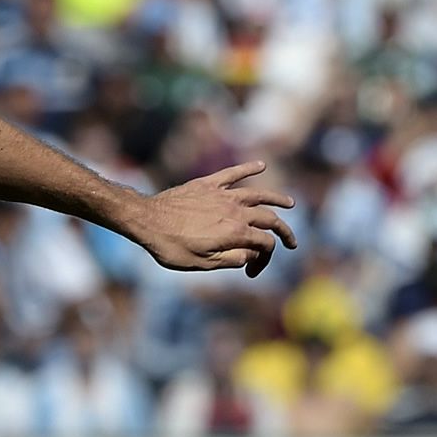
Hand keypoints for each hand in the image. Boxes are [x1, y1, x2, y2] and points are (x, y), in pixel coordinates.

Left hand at [128, 162, 297, 277]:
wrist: (146, 220)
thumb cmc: (170, 247)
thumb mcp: (201, 263)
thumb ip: (230, 259)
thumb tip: (250, 256)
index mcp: (236, 233)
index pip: (265, 244)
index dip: (264, 260)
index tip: (252, 271)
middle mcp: (235, 211)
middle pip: (269, 219)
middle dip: (284, 232)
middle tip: (291, 242)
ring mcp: (222, 195)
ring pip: (259, 194)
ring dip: (277, 199)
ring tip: (289, 203)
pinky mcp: (208, 184)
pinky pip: (233, 173)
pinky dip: (248, 168)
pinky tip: (261, 165)